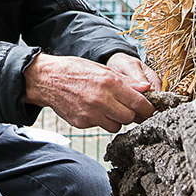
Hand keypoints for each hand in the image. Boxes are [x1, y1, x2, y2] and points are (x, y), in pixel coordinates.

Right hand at [23, 53, 154, 131]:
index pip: (139, 103)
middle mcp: (102, 100)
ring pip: (117, 125)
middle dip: (131, 113)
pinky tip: (92, 109)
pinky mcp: (82, 123)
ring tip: (107, 107)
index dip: (147, 108)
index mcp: (110, 83)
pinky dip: (100, 120)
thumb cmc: (75, 71)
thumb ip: (126, 81)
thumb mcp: (102, 69)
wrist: (47, 80)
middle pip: (130, 117)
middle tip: (126, 107)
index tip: (149, 109)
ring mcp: (91, 113)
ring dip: (116, 119)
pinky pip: (100, 126)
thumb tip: (146, 88)